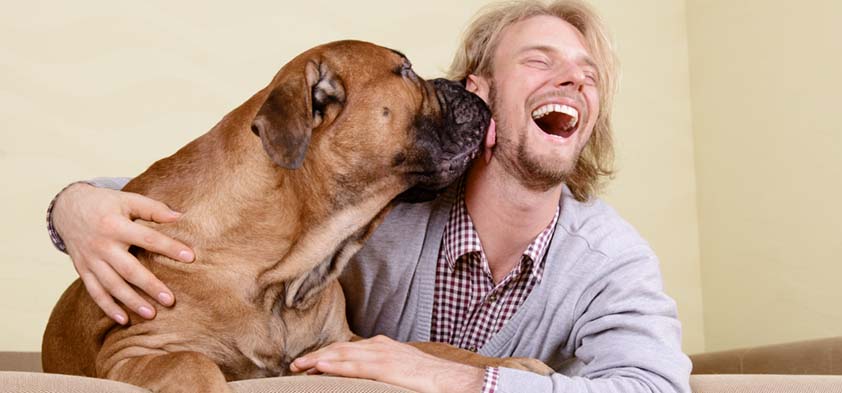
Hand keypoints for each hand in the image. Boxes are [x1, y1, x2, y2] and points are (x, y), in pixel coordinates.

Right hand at [52, 183, 194, 323]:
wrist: (67, 208)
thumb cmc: (104, 203)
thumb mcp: (127, 199)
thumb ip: (153, 209)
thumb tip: (179, 217)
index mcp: (115, 225)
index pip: (148, 239)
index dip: (169, 248)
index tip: (190, 257)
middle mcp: (102, 245)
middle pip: (128, 270)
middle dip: (150, 286)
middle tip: (170, 300)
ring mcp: (90, 260)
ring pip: (112, 285)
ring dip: (131, 301)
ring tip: (151, 314)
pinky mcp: (83, 270)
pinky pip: (94, 292)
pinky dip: (108, 307)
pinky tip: (124, 320)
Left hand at [290, 335, 483, 392]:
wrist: (451, 379)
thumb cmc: (427, 379)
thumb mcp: (399, 371)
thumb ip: (381, 372)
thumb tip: (366, 380)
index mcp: (382, 347)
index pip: (347, 349)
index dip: (325, 355)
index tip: (307, 364)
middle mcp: (379, 346)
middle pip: (339, 349)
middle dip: (316, 356)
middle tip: (294, 366)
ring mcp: (382, 355)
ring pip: (342, 355)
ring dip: (318, 360)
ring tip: (299, 367)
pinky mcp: (385, 367)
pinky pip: (355, 366)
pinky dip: (335, 365)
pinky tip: (319, 367)